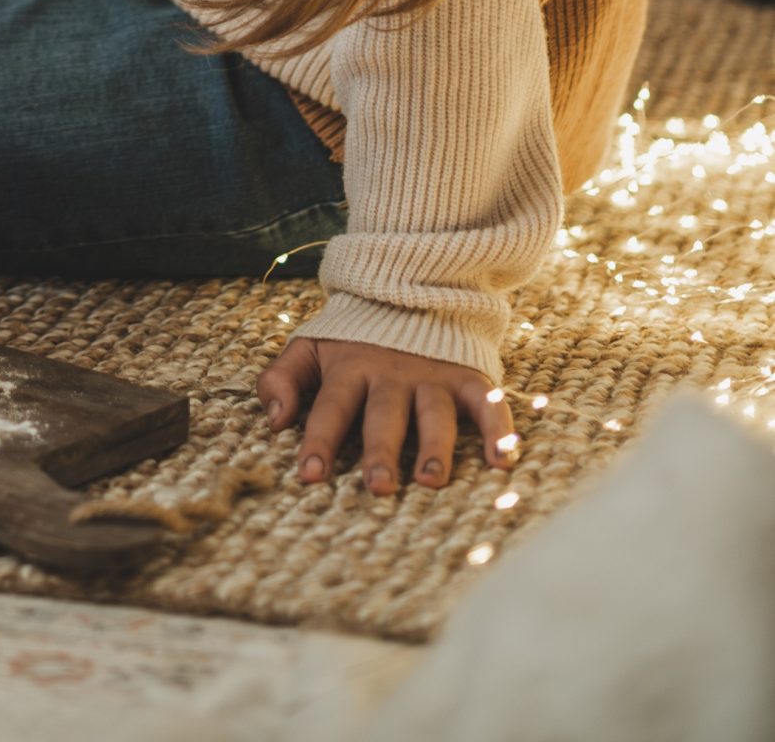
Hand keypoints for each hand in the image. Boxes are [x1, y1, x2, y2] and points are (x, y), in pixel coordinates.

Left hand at [256, 334, 517, 493]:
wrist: (408, 289)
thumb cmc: (353, 338)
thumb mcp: (309, 348)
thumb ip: (282, 378)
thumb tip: (273, 419)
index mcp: (349, 369)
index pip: (331, 407)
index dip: (319, 439)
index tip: (309, 475)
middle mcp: (391, 375)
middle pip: (384, 415)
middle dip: (380, 450)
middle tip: (378, 486)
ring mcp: (431, 376)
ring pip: (434, 413)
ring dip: (433, 446)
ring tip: (430, 480)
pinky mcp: (467, 376)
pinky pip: (486, 403)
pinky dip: (497, 429)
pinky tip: (502, 461)